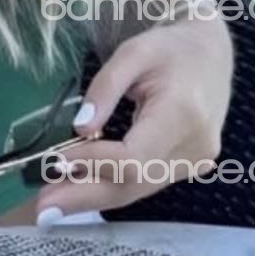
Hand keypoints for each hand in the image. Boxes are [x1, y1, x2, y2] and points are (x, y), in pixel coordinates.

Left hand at [35, 12, 232, 223]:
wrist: (210, 53)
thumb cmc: (169, 47)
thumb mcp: (133, 52)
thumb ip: (105, 87)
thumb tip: (80, 128)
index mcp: (182, 113)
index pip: (134, 156)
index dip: (94, 163)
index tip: (57, 160)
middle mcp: (194, 147)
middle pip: (135, 184)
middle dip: (85, 196)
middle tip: (43, 207)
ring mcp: (195, 162)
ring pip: (139, 190)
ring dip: (94, 196)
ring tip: (54, 199)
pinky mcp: (190, 167)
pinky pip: (147, 183)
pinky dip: (113, 186)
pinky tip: (83, 186)